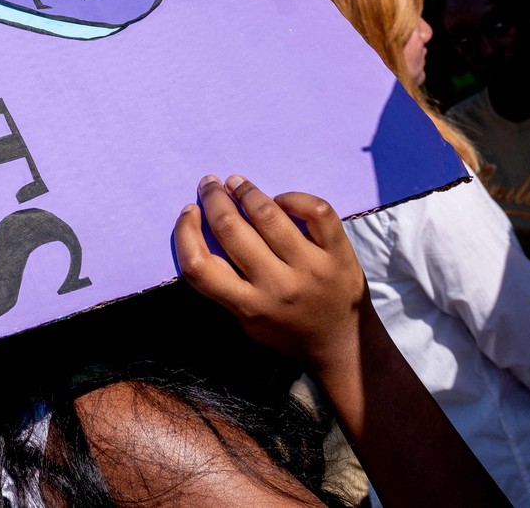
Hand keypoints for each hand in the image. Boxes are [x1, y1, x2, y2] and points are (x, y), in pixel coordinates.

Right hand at [174, 174, 366, 372]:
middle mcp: (277, 286)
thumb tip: (205, 229)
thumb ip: (226, 285)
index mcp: (248, 306)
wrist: (344, 347)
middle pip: (230, 229)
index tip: (190, 211)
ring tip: (237, 183)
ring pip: (268, 214)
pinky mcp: (338, 254)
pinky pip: (315, 211)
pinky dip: (294, 198)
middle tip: (210, 184)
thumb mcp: (247, 321)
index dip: (185, 232)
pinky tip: (281, 199)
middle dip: (214, 198)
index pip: (199, 266)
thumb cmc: (287, 331)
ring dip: (246, 191)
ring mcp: (311, 268)